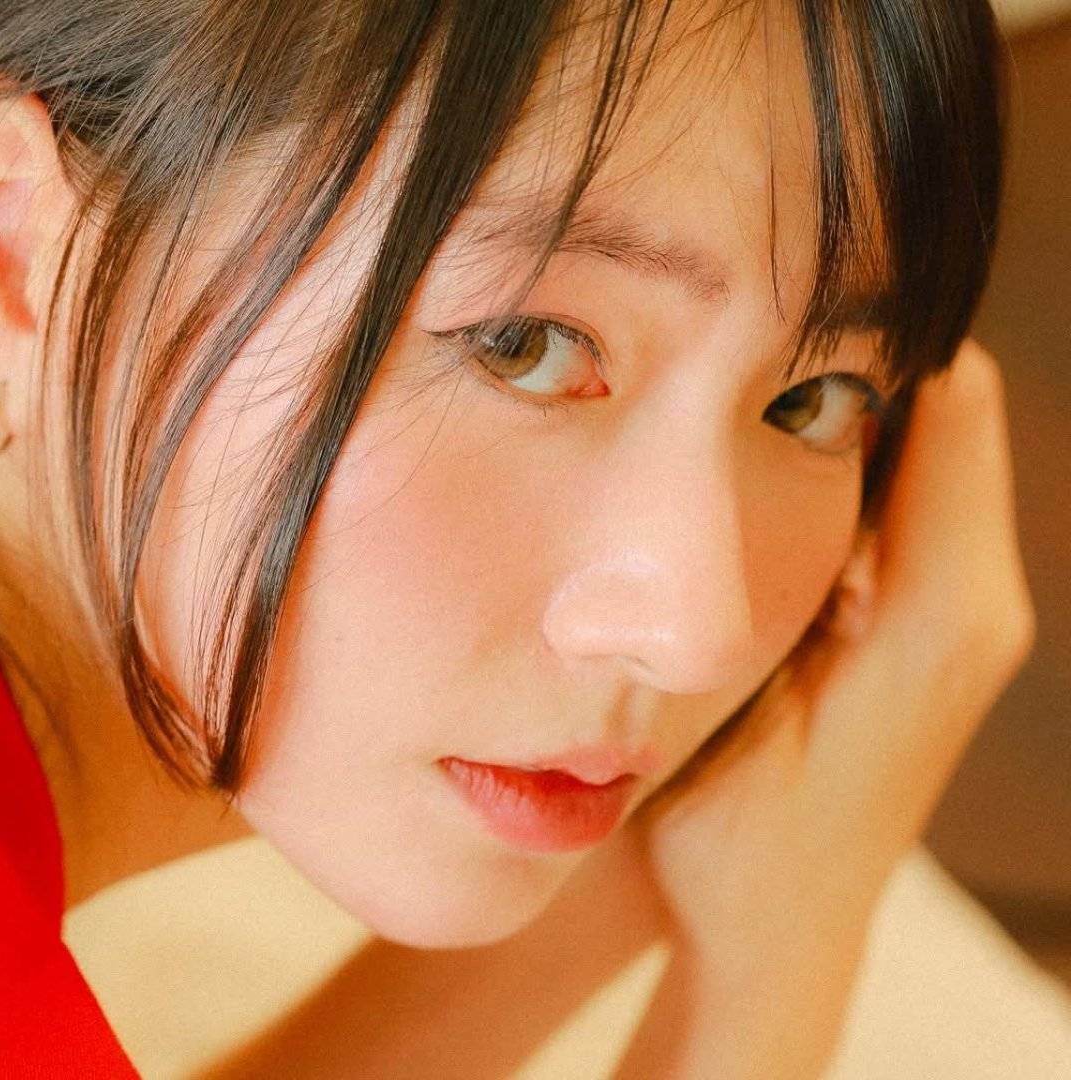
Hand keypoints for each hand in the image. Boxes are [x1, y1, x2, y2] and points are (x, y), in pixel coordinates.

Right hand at [628, 339, 1035, 968]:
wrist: (777, 935)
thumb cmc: (742, 840)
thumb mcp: (740, 711)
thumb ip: (763, 582)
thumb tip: (763, 437)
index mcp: (947, 609)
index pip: (950, 400)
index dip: (864, 337)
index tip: (757, 310)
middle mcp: (981, 601)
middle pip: (943, 411)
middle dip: (843, 366)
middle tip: (723, 347)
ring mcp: (965, 614)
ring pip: (920, 450)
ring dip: (833, 419)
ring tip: (726, 406)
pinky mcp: (934, 627)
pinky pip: (904, 499)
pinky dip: (839, 472)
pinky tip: (751, 485)